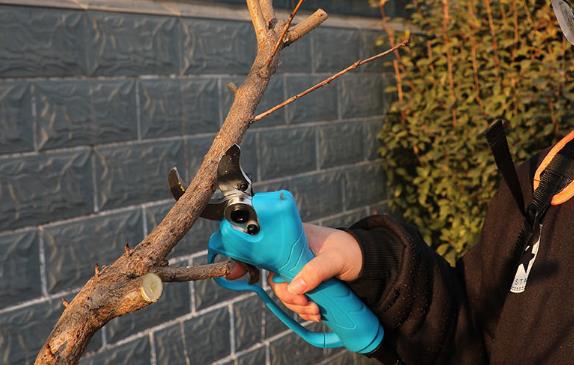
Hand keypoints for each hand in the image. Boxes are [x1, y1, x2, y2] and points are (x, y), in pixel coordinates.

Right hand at [227, 223, 362, 321]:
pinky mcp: (305, 284)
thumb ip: (316, 271)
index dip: (245, 258)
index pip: (263, 246)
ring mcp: (297, 269)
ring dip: (298, 305)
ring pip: (285, 292)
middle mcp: (291, 254)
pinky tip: (317, 312)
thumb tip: (295, 287)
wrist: (368, 264)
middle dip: (287, 295)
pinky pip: (296, 300)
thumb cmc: (351, 251)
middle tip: (306, 303)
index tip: (232, 271)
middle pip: (274, 278)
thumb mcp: (335, 259)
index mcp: (293, 239)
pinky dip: (304, 310)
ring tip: (316, 309)